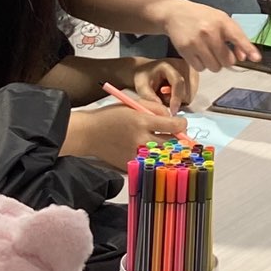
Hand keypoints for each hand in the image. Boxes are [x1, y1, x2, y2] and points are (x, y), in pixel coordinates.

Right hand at [68, 102, 186, 170]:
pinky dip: (153, 158)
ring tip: (163, 143)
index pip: (174, 126)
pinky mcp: (130, 166)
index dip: (182, 124)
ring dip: (167, 149)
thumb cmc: (111, 116)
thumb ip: (155, 109)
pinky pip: (149, 164)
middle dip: (177, 138)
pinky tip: (150, 152)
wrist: (89, 133)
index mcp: (142, 121)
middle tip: (174, 135)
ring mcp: (136, 155)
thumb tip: (172, 118)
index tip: (181, 123)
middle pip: (172, 144)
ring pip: (163, 156)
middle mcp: (141, 139)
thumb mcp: (133, 104)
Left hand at [124, 58, 196, 111]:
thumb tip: (162, 109)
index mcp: (170, 64)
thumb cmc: (144, 77)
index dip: (176, 98)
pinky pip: (192, 94)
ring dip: (179, 100)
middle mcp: (184, 65)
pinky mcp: (195, 75)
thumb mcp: (141, 86)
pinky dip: (183, 98)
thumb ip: (149, 97)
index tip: (172, 111)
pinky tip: (174, 92)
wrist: (148, 69)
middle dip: (176, 100)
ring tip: (167, 94)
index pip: (178, 82)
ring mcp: (192, 70)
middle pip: (187, 91)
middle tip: (163, 97)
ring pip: (191, 95)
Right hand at [161, 1, 260, 71]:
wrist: (175, 14)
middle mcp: (210, 32)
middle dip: (226, 60)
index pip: (238, 37)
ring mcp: (197, 42)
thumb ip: (235, 37)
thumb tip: (244, 57)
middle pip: (227, 61)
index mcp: (222, 22)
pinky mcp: (185, 50)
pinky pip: (200, 68)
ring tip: (208, 52)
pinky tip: (198, 53)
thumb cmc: (203, 17)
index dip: (248, 49)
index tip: (257, 58)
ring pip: (214, 67)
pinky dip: (202, 65)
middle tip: (221, 53)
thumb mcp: (221, 20)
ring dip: (214, 64)